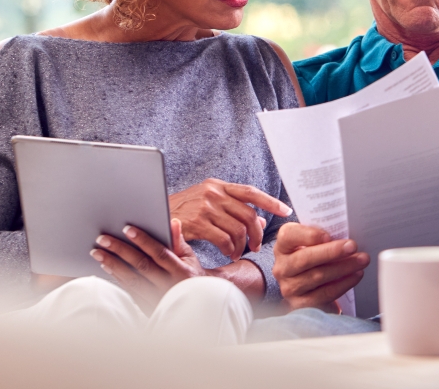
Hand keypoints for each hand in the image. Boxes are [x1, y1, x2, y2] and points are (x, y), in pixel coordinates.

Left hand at [91, 219, 204, 311]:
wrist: (197, 309)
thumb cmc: (191, 278)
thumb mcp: (191, 259)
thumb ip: (179, 241)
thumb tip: (173, 222)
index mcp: (181, 272)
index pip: (160, 253)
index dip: (144, 240)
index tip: (127, 229)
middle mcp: (169, 286)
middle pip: (142, 265)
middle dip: (120, 250)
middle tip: (102, 238)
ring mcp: (157, 299)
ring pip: (132, 280)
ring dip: (113, 265)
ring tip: (98, 252)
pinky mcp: (149, 308)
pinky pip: (130, 292)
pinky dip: (117, 279)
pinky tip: (106, 267)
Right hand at [168, 178, 292, 260]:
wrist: (151, 214)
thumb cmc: (183, 211)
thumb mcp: (208, 203)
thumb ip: (233, 209)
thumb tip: (262, 222)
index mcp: (218, 185)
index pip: (251, 192)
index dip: (271, 202)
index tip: (286, 211)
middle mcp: (214, 193)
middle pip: (249, 214)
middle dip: (257, 233)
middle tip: (257, 246)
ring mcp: (206, 207)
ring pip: (239, 229)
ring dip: (243, 245)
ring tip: (239, 252)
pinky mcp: (198, 223)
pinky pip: (225, 239)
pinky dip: (231, 249)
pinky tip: (229, 253)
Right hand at [272, 223, 369, 310]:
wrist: (308, 286)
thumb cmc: (313, 257)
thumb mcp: (312, 243)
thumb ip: (322, 237)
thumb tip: (344, 234)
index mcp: (283, 246)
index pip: (288, 236)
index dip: (308, 235)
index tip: (328, 236)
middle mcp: (282, 267)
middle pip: (305, 258)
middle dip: (332, 252)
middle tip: (352, 246)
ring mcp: (289, 287)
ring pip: (318, 276)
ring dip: (343, 268)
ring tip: (361, 260)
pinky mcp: (301, 304)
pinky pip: (324, 294)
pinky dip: (343, 284)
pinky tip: (355, 276)